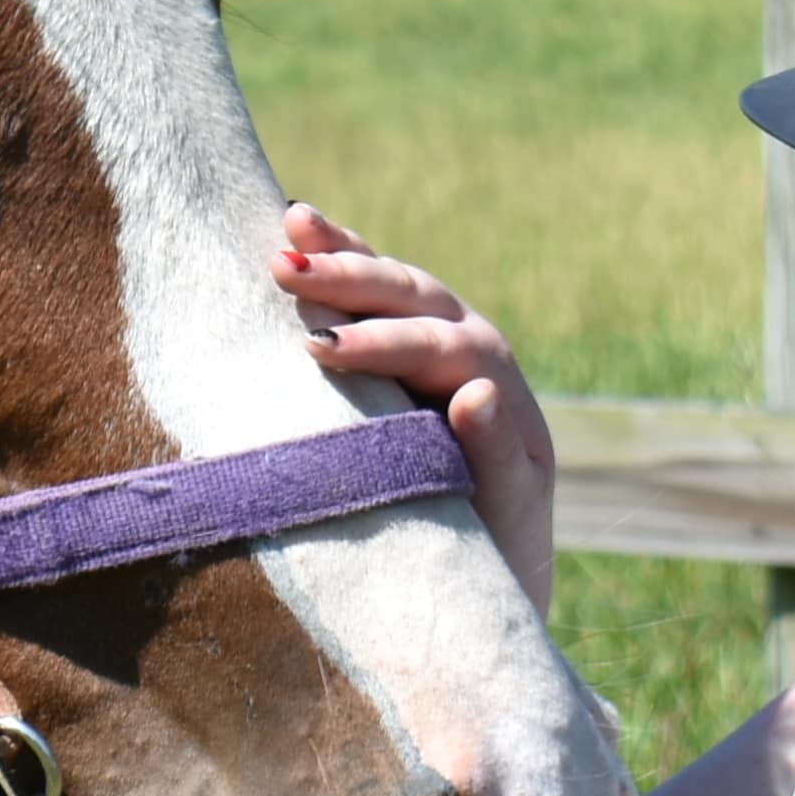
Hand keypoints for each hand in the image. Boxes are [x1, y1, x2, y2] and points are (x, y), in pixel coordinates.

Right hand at [274, 202, 554, 615]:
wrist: (487, 571)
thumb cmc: (493, 555)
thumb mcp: (504, 517)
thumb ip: (496, 457)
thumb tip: (478, 392)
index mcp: (501, 392)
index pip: (445, 348)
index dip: (385, 344)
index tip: (323, 350)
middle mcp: (475, 354)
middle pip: (419, 298)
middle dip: (355, 280)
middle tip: (289, 271)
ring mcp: (438, 345)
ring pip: (393, 284)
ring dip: (343, 253)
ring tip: (290, 224)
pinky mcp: (401, 351)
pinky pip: (370, 298)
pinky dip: (338, 262)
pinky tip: (296, 229)